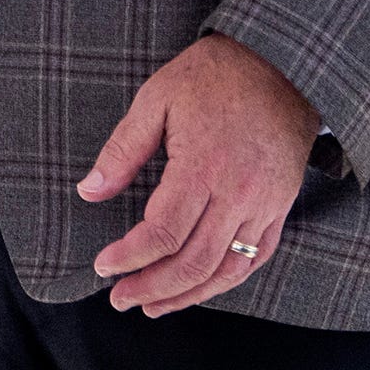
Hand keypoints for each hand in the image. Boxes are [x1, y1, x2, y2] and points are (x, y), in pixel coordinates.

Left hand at [81, 33, 320, 315]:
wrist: (281, 63)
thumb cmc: (212, 76)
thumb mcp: (156, 99)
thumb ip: (123, 150)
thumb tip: (88, 191)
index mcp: (203, 167)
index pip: (163, 233)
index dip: (129, 257)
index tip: (103, 266)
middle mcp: (239, 194)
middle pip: (194, 262)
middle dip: (152, 287)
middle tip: (120, 298)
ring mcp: (265, 204)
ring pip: (227, 270)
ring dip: (188, 295)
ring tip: (153, 305)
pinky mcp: (280, 206)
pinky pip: (255, 258)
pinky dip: (226, 280)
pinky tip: (200, 288)